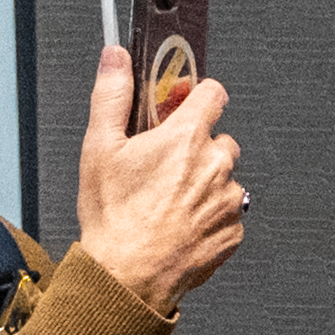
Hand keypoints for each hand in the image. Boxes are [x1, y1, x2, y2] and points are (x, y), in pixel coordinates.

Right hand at [71, 46, 249, 312]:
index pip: (213, 93)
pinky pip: (228, 212)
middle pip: (219, 139)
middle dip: (197, 147)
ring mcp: (229, 199)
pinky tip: (180, 223)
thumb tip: (116, 58)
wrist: (128, 276)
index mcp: (186, 138)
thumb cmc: (114, 218)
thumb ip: (112, 95)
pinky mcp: (234, 230)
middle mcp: (216, 165)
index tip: (185, 105)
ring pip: (225, 177)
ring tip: (169, 201)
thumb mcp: (100, 148)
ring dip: (205, 183)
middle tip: (165, 166)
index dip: (197, 96)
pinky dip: (209, 215)